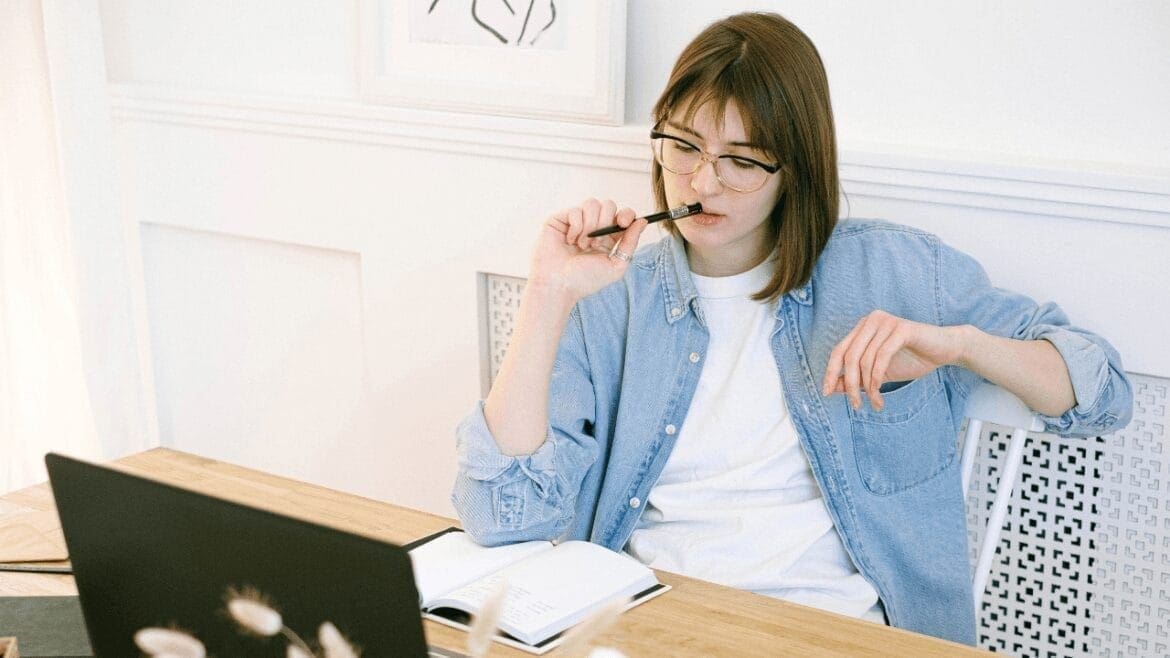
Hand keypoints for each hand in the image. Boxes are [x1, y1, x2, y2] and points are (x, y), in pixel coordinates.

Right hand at [529, 198, 648, 302]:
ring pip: (592, 204)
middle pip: (609, 205)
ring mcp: (576, 222)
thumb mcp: (616, 266)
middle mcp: (592, 228)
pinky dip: (575, 227)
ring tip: (581, 245)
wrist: (558, 285)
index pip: (622, 215)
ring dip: (589, 226)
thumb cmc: (584, 280)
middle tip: (596, 243)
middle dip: (605, 223)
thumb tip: (642, 221)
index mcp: (608, 238)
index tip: (624, 223)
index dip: (626, 215)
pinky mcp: (560, 219)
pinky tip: (569, 241)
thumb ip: (630, 243)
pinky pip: (575, 210)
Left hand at [821, 310, 967, 410]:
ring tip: (876, 403)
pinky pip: (881, 357)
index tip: (827, 393)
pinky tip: (880, 392)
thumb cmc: (912, 359)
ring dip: (868, 387)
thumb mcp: (878, 373)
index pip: (838, 351)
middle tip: (856, 405)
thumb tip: (832, 388)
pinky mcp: (901, 329)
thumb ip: (857, 378)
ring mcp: (885, 322)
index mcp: (862, 328)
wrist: (946, 350)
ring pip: (865, 360)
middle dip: (850, 384)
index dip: (831, 372)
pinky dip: (877, 378)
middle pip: (849, 356)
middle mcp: (871, 321)